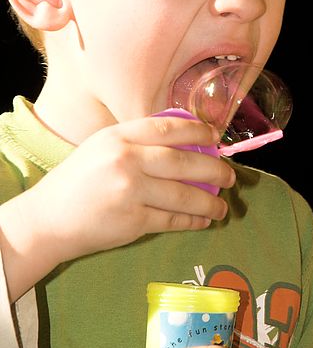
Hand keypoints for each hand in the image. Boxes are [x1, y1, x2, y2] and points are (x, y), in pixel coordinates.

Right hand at [0, 114, 234, 300]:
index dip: (198, 131)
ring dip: (209, 202)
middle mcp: (127, 159)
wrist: (48, 219)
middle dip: (214, 169)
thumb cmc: (78, 180)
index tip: (215, 138)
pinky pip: (172, 220)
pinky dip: (192, 221)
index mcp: (120, 136)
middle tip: (229, 176)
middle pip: (183, 161)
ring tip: (222, 206)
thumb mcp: (103, 146)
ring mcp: (130, 191)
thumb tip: (186, 143)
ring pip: (183, 194)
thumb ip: (138, 141)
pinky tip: (203, 221)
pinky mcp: (132, 221)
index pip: (169, 127)